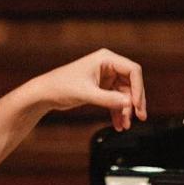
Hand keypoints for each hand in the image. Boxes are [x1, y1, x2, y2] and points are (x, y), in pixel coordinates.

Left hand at [28, 48, 145, 132]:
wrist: (45, 93)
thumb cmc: (61, 86)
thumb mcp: (87, 93)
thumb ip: (109, 99)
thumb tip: (128, 103)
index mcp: (105, 59)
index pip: (132, 70)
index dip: (138, 88)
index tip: (137, 105)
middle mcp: (107, 66)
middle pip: (131, 83)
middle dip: (133, 102)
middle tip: (138, 117)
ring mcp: (105, 77)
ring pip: (124, 94)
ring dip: (125, 110)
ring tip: (124, 125)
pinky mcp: (101, 87)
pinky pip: (115, 100)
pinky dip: (117, 111)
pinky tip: (118, 124)